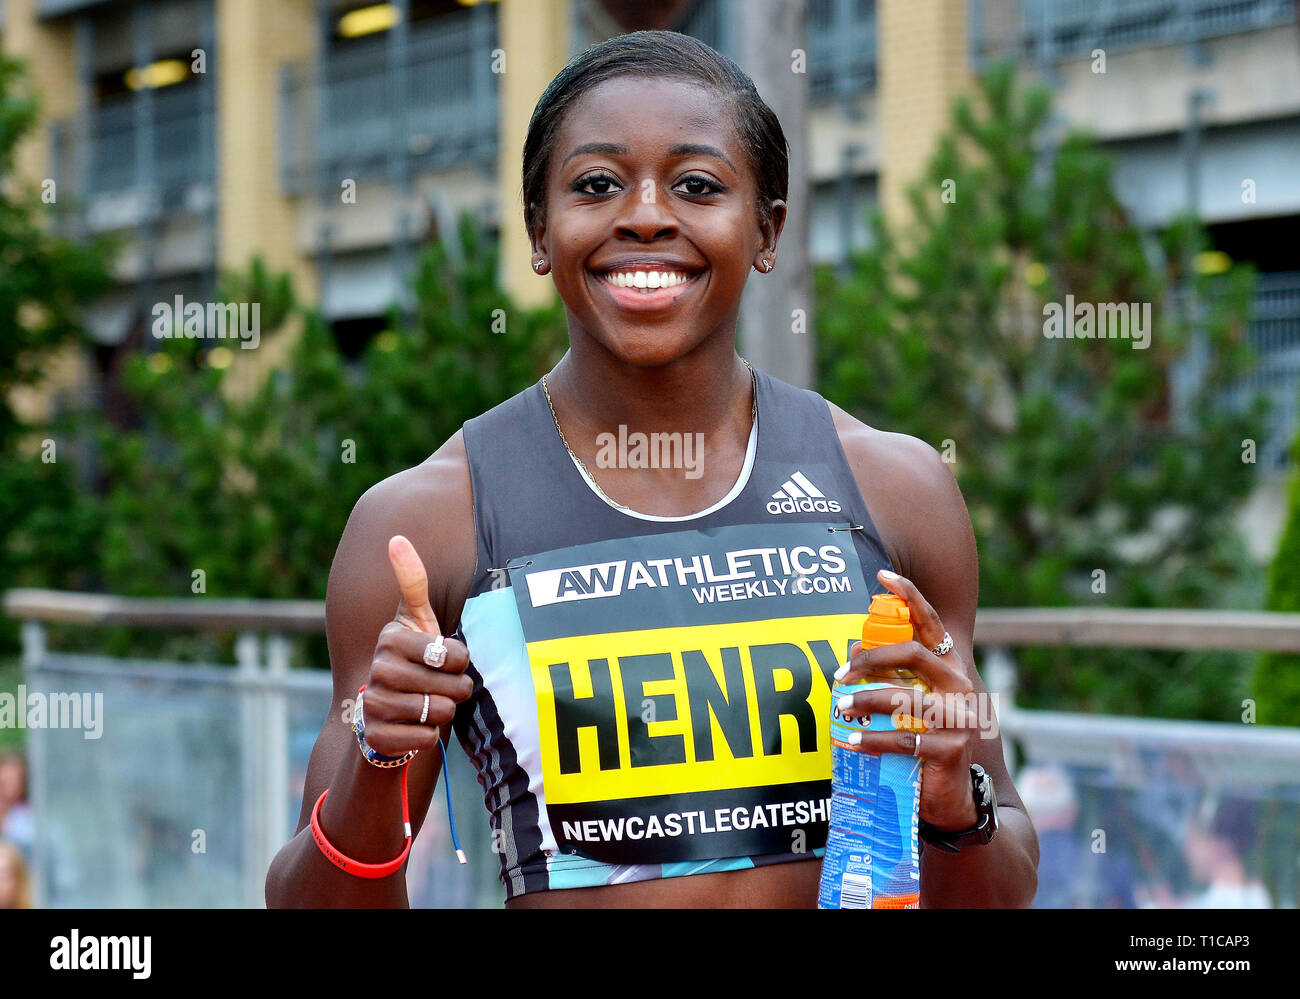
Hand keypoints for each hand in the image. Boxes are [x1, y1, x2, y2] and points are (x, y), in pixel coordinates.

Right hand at [358, 535, 473, 757]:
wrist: (385, 714)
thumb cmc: (413, 660)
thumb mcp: (416, 620)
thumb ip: (413, 582)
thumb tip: (396, 537)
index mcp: (391, 637)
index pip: (452, 653)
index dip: (459, 660)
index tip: (446, 659)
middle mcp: (378, 668)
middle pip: (452, 686)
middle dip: (457, 690)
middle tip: (442, 686)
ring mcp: (374, 703)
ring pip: (441, 712)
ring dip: (445, 713)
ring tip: (428, 705)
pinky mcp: (375, 735)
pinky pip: (426, 737)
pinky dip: (428, 736)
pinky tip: (413, 727)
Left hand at [835, 568, 988, 831]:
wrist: (953, 799)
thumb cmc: (926, 742)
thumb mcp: (911, 703)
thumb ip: (891, 675)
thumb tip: (853, 650)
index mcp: (950, 668)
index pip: (932, 623)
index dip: (910, 596)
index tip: (883, 576)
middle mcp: (959, 687)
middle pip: (913, 653)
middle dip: (872, 658)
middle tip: (840, 673)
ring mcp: (959, 719)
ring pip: (903, 696)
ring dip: (864, 699)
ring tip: (839, 707)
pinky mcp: (950, 750)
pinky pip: (900, 739)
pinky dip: (868, 739)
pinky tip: (847, 740)